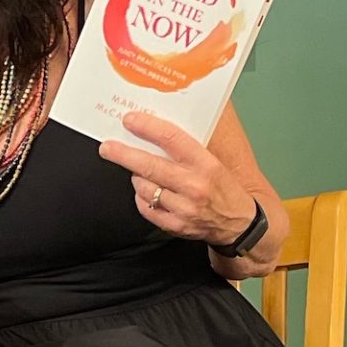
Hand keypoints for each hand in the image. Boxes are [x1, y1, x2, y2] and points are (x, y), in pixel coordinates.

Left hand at [99, 111, 260, 250]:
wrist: (239, 223)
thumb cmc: (223, 187)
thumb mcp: (213, 161)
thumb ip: (188, 147)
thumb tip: (157, 127)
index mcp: (206, 164)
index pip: (172, 139)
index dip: (147, 127)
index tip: (130, 120)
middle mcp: (194, 185)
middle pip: (150, 166)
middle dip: (124, 154)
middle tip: (107, 147)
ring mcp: (184, 208)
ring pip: (144, 187)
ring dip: (136, 177)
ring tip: (138, 172)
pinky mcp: (176, 226)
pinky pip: (146, 208)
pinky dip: (141, 198)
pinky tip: (146, 191)